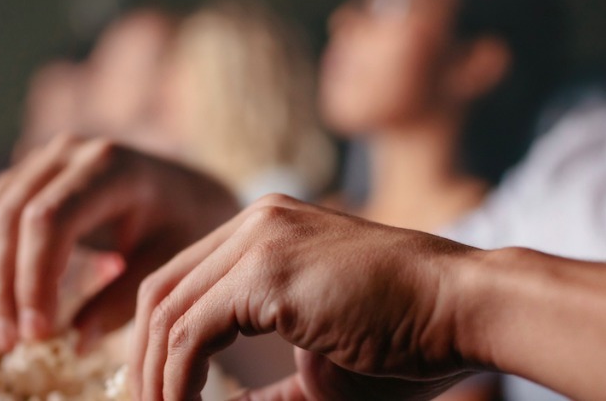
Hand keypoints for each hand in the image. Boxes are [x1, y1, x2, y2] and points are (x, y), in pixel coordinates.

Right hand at [0, 135, 237, 350]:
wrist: (186, 192)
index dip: (34, 279)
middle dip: (5, 286)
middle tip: (14, 341)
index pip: (49, 220)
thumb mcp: (166, 264)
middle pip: (8, 217)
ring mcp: (41, 159)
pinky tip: (10, 295)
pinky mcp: (23, 174)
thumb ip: (123, 301)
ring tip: (12, 330)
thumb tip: (76, 343)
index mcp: (110, 166)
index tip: (38, 332)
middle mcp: (68, 152)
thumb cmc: (182, 227)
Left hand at [131, 194, 487, 399]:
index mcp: (266, 232)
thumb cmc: (407, 341)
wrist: (464, 309)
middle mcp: (255, 223)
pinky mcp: (267, 271)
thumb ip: (266, 390)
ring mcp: (260, 240)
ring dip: (154, 381)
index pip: (181, 284)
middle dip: (141, 364)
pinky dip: (177, 382)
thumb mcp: (318, 367)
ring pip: (166, 313)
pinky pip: (190, 333)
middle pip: (159, 293)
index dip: (156, 346)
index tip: (155, 398)